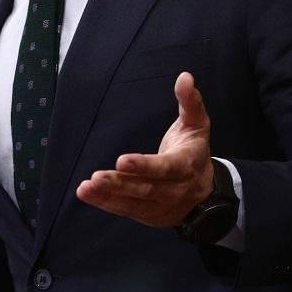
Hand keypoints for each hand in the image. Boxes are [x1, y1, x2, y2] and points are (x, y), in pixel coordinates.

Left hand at [75, 72, 212, 227]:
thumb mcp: (197, 125)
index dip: (144, 165)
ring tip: (85, 188)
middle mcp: (173, 189)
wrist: (205, 194)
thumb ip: (190, 102)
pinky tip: (87, 194)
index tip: (122, 160)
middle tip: (97, 178)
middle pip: (144, 187)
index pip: (164, 167)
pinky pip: (124, 209)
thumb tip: (185, 76)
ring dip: (107, 196)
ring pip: (132, 201)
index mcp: (185, 166)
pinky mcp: (147, 214)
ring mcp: (160, 205)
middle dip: (120, 183)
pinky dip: (105, 203)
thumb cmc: (194, 152)